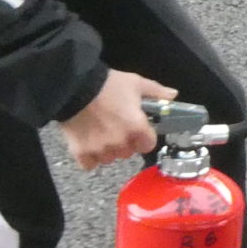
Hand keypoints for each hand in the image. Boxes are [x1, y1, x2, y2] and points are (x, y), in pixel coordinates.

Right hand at [58, 69, 175, 169]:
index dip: (144, 137)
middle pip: (129, 152)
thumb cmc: (106, 84)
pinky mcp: (81, 153)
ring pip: (110, 158)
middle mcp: (120, 143)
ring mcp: (101, 149)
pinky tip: (88, 142)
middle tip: (116, 125)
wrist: (73, 86)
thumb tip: (173, 96)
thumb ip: (156, 92)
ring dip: (108, 149)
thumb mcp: (135, 83)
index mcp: (136, 127)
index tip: (138, 129)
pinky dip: (89, 157)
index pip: (148, 145)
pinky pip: (90, 164)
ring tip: (100, 131)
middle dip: (125, 142)